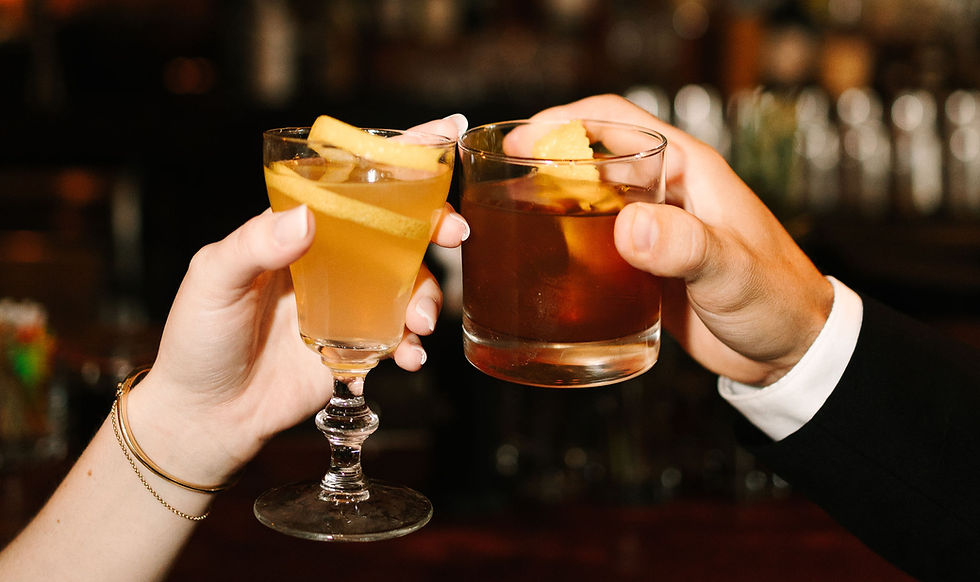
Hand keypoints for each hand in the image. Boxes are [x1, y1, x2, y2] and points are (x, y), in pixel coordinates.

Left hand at [127, 115, 469, 487]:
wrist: (207, 415)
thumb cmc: (198, 338)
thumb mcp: (213, 280)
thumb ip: (254, 245)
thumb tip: (307, 218)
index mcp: (300, 230)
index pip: (351, 183)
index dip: (400, 159)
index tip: (444, 133)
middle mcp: (332, 261)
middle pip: (398, 229)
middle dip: (437, 224)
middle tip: (454, 234)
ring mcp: (349, 304)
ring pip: (410, 283)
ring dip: (428, 296)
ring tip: (419, 324)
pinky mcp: (359, 347)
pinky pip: (401, 336)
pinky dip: (414, 345)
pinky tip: (408, 357)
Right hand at [530, 95, 832, 385]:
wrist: (790, 352)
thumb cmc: (777, 299)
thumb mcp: (732, 270)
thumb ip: (686, 246)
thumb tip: (629, 227)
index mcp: (687, 170)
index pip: (617, 120)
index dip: (565, 120)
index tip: (522, 138)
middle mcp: (664, 192)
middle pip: (591, 157)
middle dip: (544, 162)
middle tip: (500, 184)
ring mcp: (652, 230)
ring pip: (586, 201)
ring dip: (549, 205)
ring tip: (508, 223)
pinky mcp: (643, 266)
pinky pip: (593, 245)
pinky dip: (564, 246)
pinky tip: (540, 264)